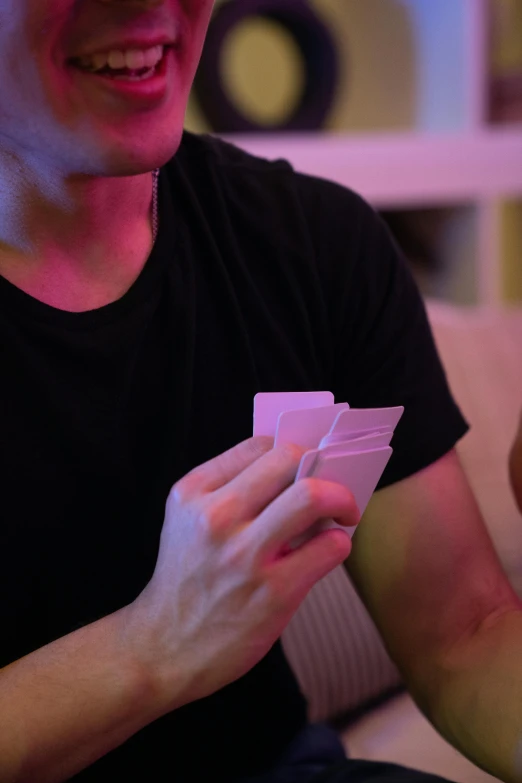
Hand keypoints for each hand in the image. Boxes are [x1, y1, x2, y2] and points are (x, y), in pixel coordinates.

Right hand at [129, 437, 358, 709]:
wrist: (163, 648)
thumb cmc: (186, 580)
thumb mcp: (188, 521)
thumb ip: (228, 491)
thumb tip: (295, 469)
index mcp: (193, 493)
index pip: (259, 445)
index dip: (291, 453)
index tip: (304, 468)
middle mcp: (215, 518)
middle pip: (288, 460)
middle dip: (321, 468)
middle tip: (331, 489)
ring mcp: (244, 555)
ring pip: (312, 496)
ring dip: (340, 500)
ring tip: (341, 514)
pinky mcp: (272, 592)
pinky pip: (329, 547)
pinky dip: (338, 543)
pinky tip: (328, 550)